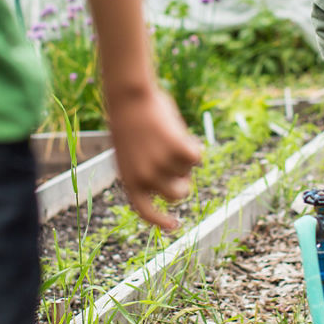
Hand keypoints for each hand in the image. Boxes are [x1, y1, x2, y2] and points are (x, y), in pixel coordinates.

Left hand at [106, 86, 201, 230]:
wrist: (128, 97)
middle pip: (177, 194)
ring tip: (168, 136)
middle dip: (183, 182)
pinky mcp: (177, 150)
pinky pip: (195, 157)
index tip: (175, 226)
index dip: (161, 221)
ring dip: (183, 156)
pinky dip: (193, 146)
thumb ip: (147, 171)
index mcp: (129, 181)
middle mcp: (145, 178)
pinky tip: (180, 134)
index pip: (146, 212)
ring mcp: (162, 165)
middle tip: (180, 166)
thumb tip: (174, 183)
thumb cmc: (128, 121)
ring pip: (187, 171)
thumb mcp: (131, 153)